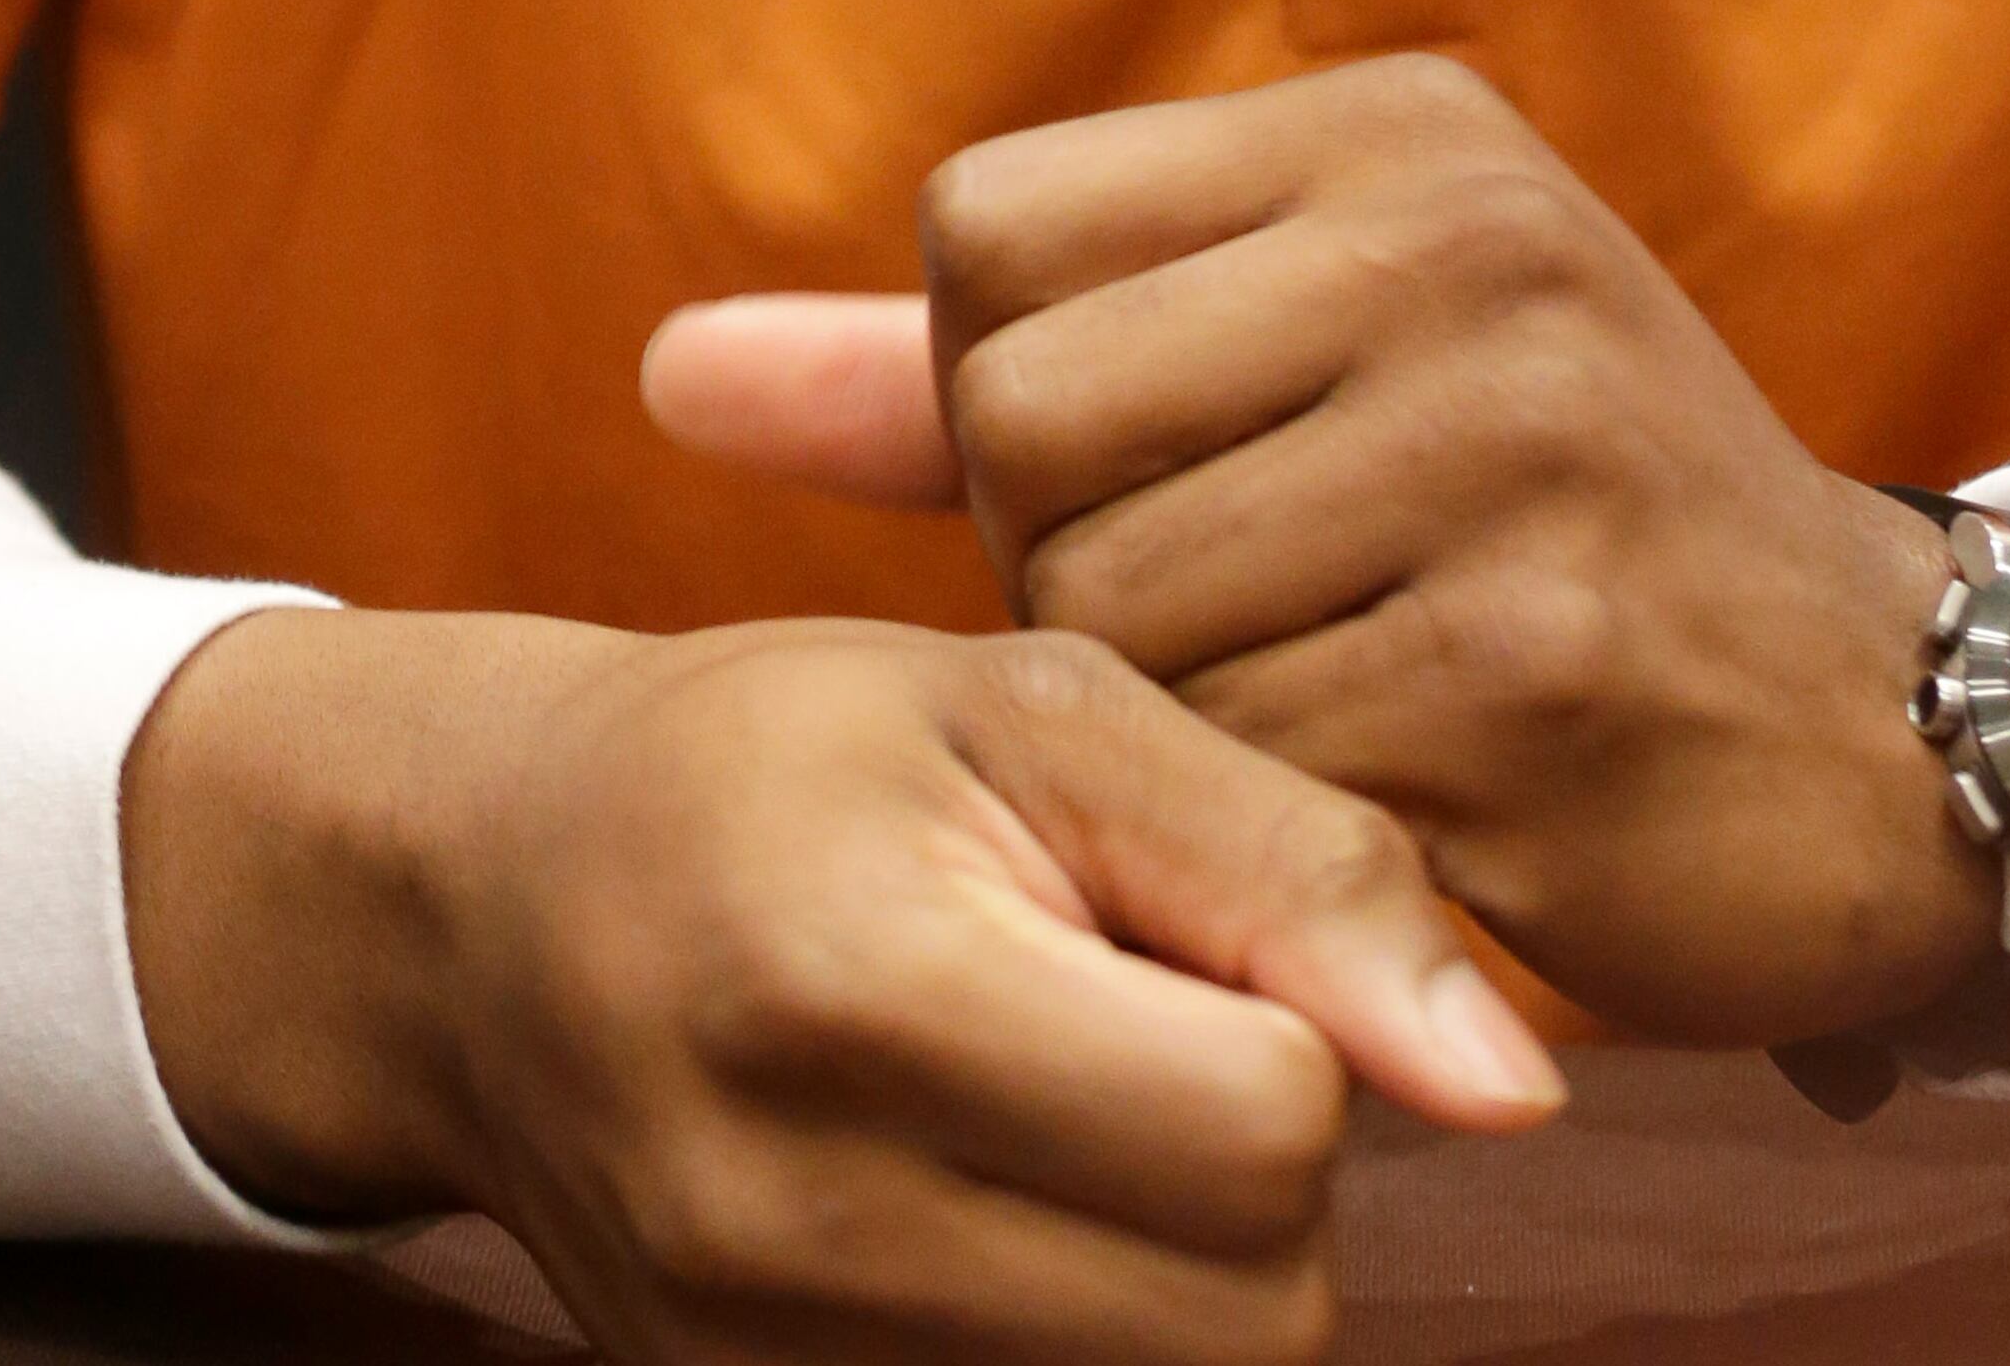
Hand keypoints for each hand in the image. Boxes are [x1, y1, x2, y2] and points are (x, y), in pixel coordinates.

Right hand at [120, 602, 1559, 1365]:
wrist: (493, 909)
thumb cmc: (790, 760)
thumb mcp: (1033, 707)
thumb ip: (1288, 862)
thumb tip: (1516, 1090)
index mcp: (865, 986)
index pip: (1263, 1128)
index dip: (1288, 1021)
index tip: (1184, 931)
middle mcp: (797, 1224)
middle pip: (1248, 1315)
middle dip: (1257, 1172)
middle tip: (1137, 1022)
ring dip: (1177, 1272)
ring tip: (1064, 1105)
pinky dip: (1080, 1336)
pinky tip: (1003, 1200)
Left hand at [640, 55, 1990, 1046]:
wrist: (1879, 722)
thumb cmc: (1538, 521)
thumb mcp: (1295, 354)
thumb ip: (965, 366)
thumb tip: (668, 371)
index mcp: (1390, 130)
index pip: (989, 233)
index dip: (1014, 390)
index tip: (1173, 450)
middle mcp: (1456, 241)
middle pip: (1017, 427)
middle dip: (1076, 561)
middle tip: (1244, 595)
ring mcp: (1506, 445)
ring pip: (1106, 615)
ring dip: (1172, 709)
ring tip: (1332, 676)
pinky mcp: (1531, 664)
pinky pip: (1230, 761)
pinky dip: (1269, 810)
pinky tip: (1401, 771)